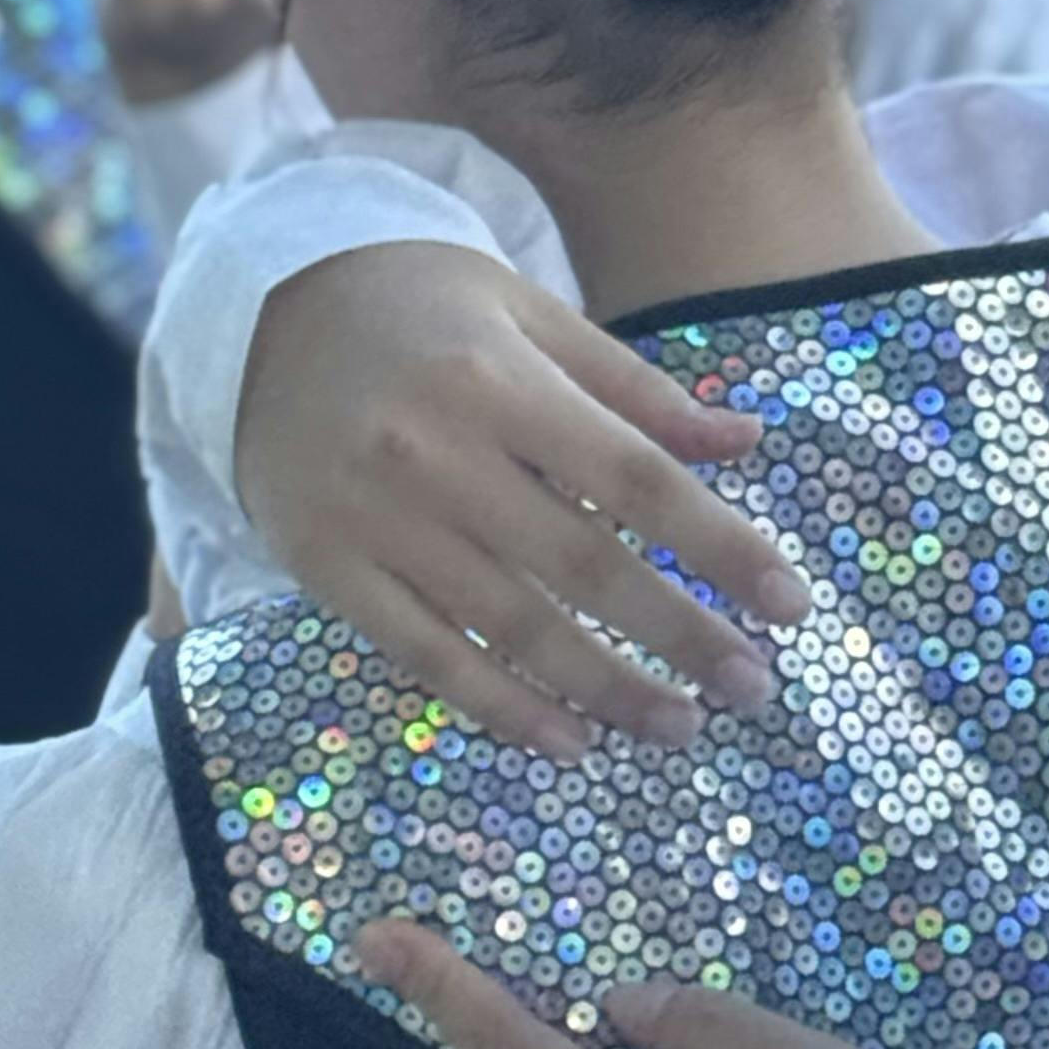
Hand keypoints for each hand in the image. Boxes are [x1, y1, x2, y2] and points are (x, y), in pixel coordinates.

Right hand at [236, 245, 812, 762]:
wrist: (258, 307)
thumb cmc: (424, 306)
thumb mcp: (532, 315)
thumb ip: (637, 390)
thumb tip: (748, 444)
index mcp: (500, 380)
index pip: (637, 480)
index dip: (721, 547)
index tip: (791, 604)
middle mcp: (435, 453)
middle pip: (583, 565)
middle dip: (680, 635)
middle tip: (754, 688)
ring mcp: (374, 518)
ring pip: (508, 626)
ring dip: (604, 688)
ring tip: (679, 726)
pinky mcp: (324, 567)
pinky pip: (423, 657)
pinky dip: (499, 708)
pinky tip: (569, 741)